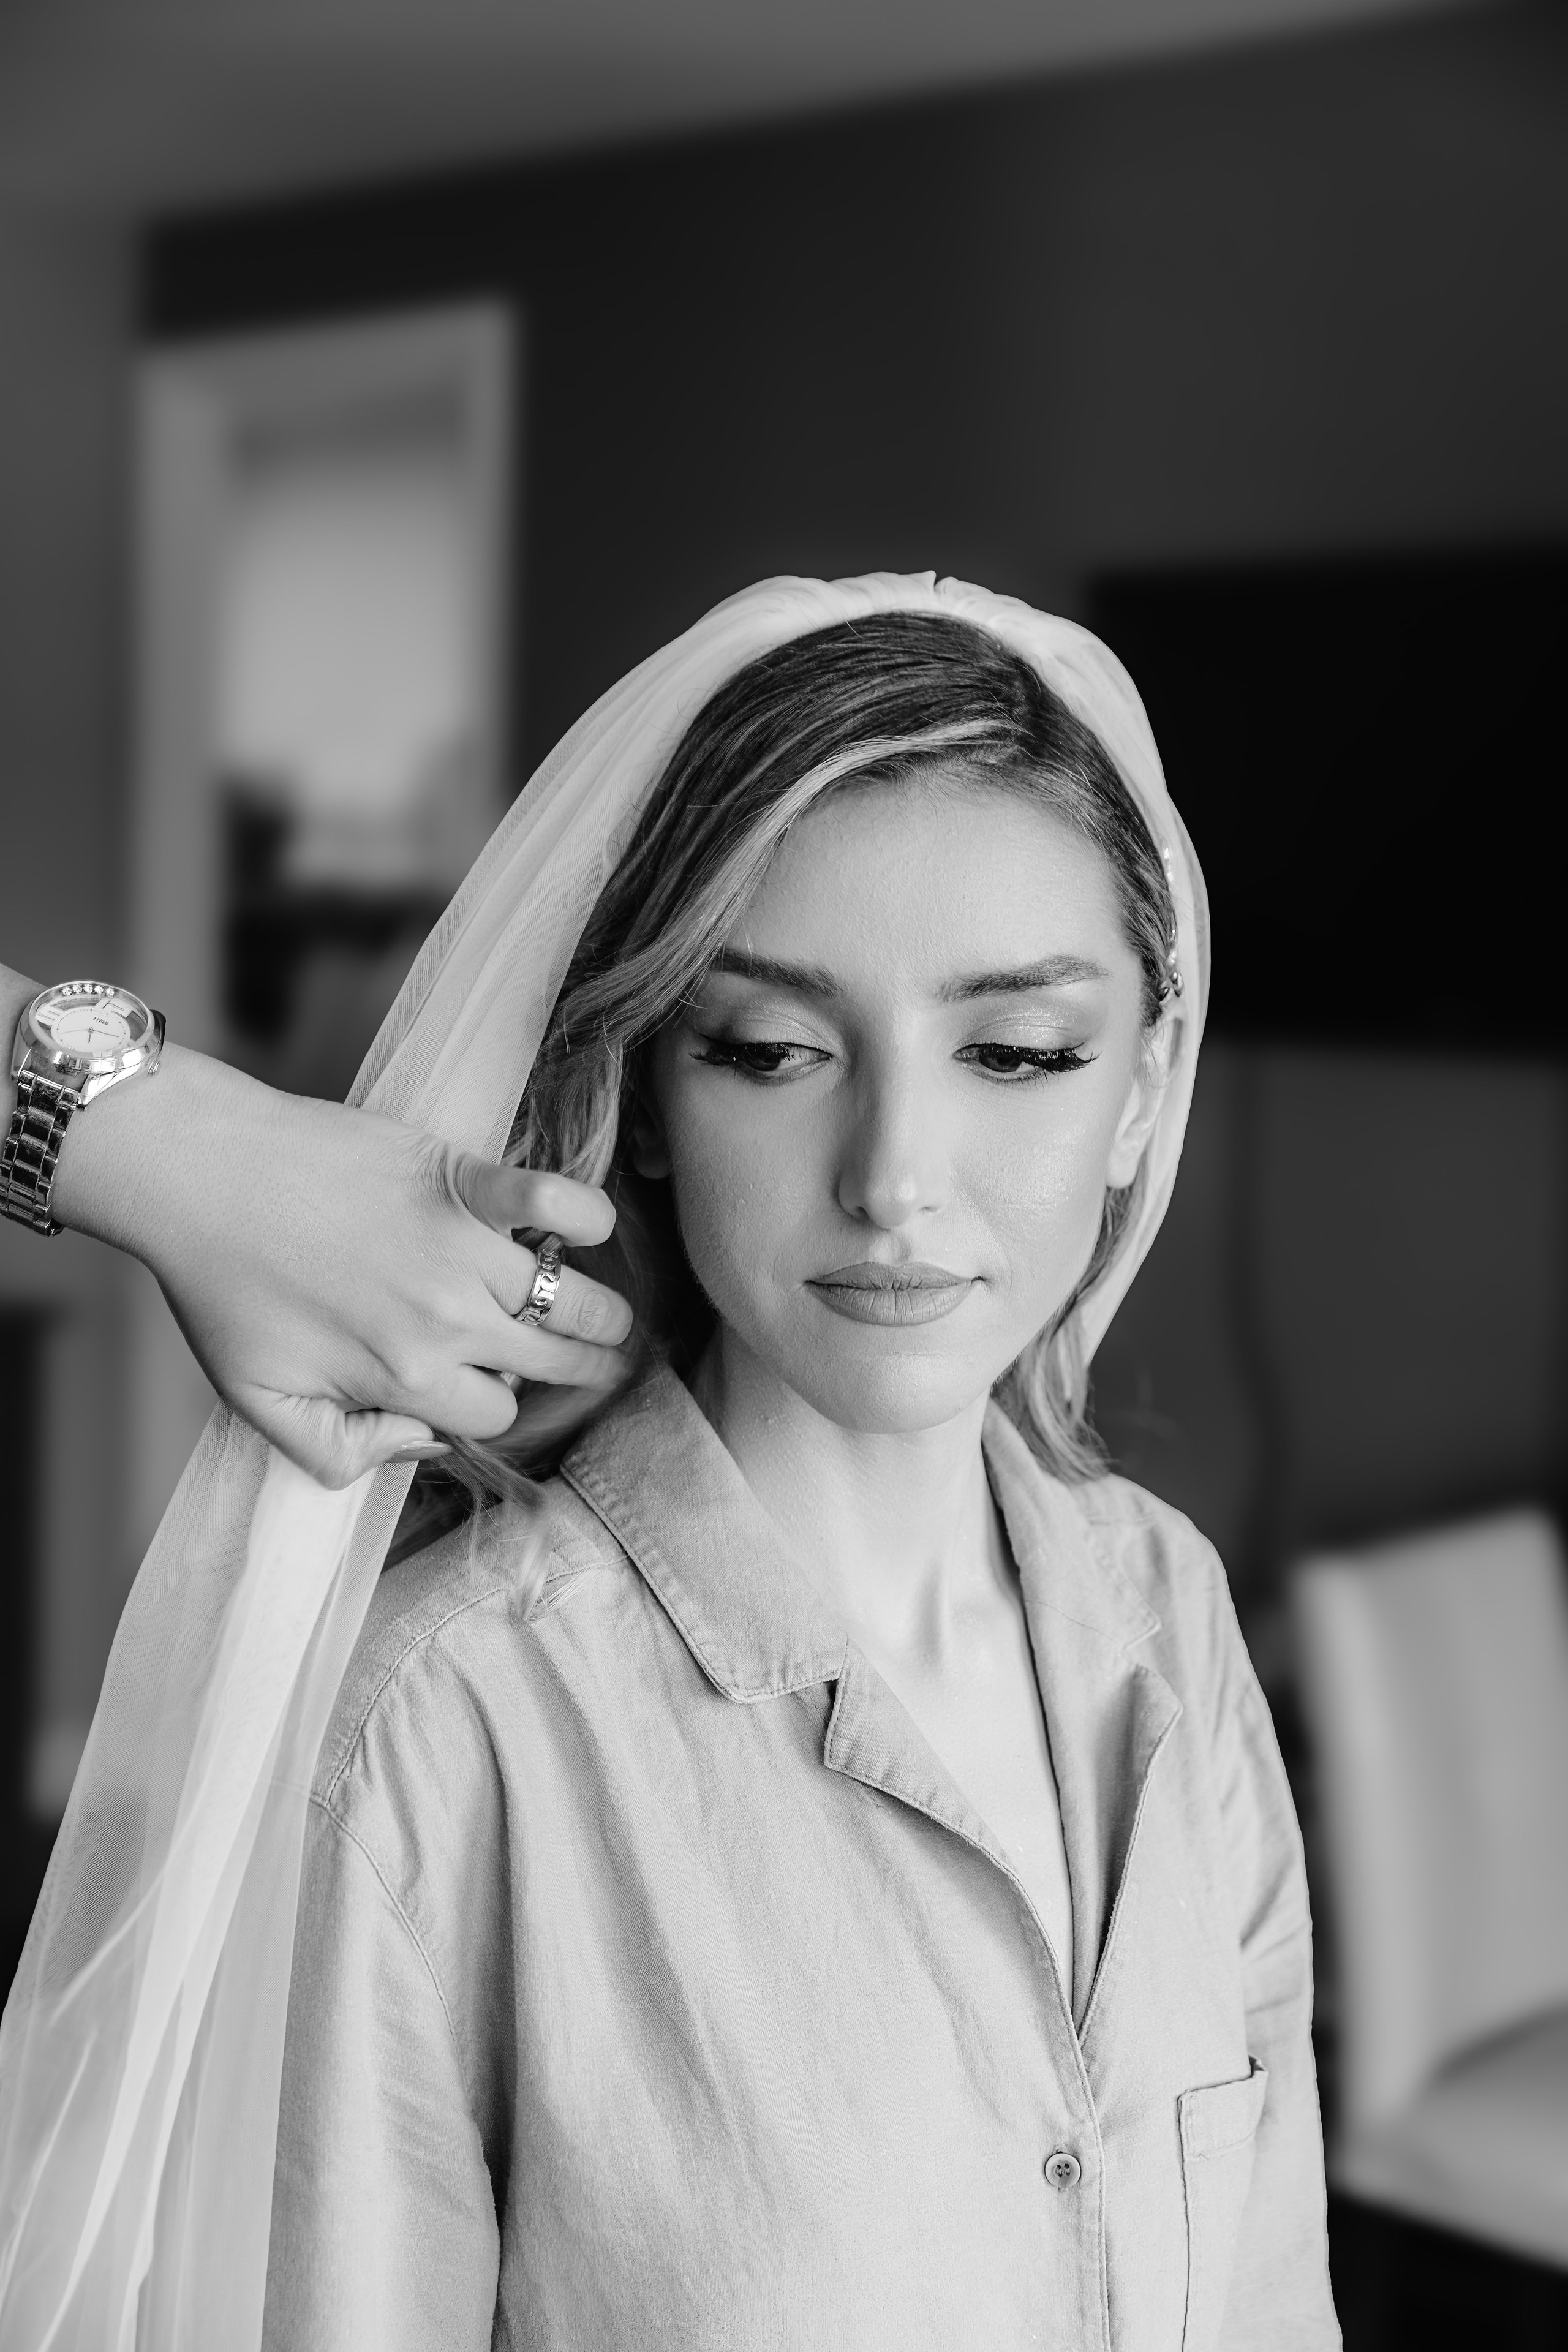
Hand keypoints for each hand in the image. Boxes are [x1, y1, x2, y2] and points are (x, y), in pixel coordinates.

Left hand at [49, 1044, 633, 1486]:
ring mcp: (463, 1248)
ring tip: (604, 1316)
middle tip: (594, 1364)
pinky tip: (585, 1226)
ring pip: (575, 1299)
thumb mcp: (260, 1400)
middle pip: (556, 1364)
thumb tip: (418, 1444)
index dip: (494, 1406)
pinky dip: (583, 1214)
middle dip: (580, 1371)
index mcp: (405, 1377)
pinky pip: (553, 1200)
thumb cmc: (222, 1285)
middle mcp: (448, 1319)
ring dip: (599, 1313)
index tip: (483, 1387)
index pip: (496, 1415)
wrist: (201, 1174)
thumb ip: (338, 1452)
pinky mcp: (462, 1180)